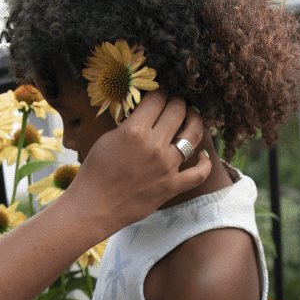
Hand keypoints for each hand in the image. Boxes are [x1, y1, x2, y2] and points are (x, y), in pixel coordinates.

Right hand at [70, 92, 208, 228]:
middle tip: (175, 103)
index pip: (157, 99)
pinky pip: (199, 174)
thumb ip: (130, 124)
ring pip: (193, 135)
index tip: (160, 94)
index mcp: (135, 131)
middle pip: (177, 110)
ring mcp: (166, 167)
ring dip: (195, 122)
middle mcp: (154, 146)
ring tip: (192, 118)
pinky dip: (205, 163)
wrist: (94, 207)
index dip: (160, 92)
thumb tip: (146, 114)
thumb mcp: (107, 138)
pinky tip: (201, 155)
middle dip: (177, 102)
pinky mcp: (172, 186)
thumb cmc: (95, 172)